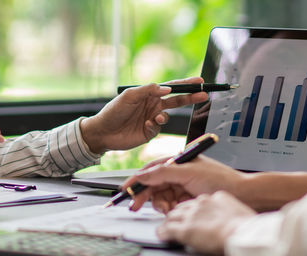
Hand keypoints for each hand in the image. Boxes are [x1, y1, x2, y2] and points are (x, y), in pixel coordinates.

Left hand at [80, 77, 209, 153]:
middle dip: (190, 97)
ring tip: (155, 118)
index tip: (199, 81)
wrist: (103, 132)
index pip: (171, 87)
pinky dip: (154, 126)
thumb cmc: (113, 111)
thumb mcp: (129, 96)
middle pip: (176, 100)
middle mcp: (153, 105)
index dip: (185, 84)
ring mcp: (152, 119)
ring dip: (164, 117)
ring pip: (167, 116)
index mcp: (149, 94)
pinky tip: (145, 125)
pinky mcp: (150, 132)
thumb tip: (167, 88)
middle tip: (203, 94)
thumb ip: (148, 90)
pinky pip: (158, 128)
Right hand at [121, 156, 244, 212]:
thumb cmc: (221, 180)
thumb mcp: (189, 173)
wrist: (243, 194)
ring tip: (166, 209)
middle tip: (135, 206)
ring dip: (159, 204)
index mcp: (179, 160)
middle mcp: (180, 171)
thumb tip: (143, 174)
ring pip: (160, 195)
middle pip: (153, 183)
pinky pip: (170, 204)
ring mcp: (183, 185)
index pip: (152, 169)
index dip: (137, 179)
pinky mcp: (187, 198)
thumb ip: (164, 172)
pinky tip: (173, 211)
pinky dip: (168, 208)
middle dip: (145, 195)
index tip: (125, 189)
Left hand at [158, 191, 255, 253]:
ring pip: (172, 215)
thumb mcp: (237, 212)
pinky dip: (163, 232)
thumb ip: (227, 211)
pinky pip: (167, 229)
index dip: (191, 208)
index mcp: (215, 197)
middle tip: (175, 220)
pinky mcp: (185, 229)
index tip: (192, 213)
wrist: (243, 233)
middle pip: (182, 206)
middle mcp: (201, 203)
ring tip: (167, 227)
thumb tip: (226, 219)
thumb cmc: (246, 226)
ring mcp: (192, 215)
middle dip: (177, 213)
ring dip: (169, 221)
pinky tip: (162, 234)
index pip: (197, 201)